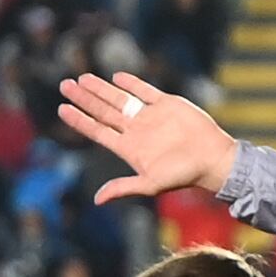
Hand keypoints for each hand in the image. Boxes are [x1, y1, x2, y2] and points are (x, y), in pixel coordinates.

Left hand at [58, 67, 235, 205]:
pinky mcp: (167, 104)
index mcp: (128, 148)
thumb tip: (97, 200)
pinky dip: (132, 83)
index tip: (61, 109)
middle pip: (103, 111)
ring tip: (81, 78)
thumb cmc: (183, 175)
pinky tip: (116, 77)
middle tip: (64, 85)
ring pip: (119, 98)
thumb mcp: (151, 184)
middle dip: (84, 98)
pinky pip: (146, 91)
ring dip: (101, 89)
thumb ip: (123, 187)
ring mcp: (150, 116)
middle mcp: (135, 130)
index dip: (79, 120)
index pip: (97, 130)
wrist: (213, 159)